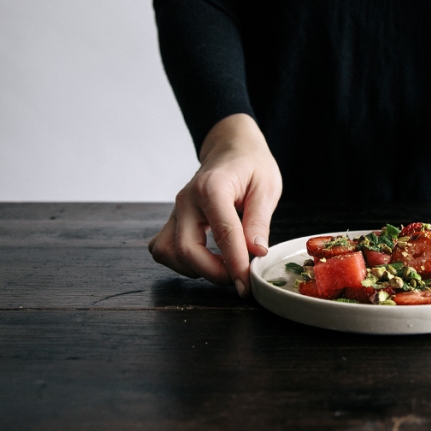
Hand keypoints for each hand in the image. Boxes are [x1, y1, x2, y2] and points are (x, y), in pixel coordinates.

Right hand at [148, 114, 281, 297]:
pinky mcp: (173, 219)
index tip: (247, 283)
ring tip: (224, 267)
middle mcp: (187, 199)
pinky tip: (206, 259)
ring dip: (194, 269)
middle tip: (239, 278)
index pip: (223, 233)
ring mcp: (176, 210)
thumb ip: (259, 220)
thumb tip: (256, 252)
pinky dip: (181, 262)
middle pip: (186, 248)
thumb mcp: (266, 187)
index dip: (235, 263)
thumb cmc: (251, 164)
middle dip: (213, 272)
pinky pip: (164, 248)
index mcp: (212, 187)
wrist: (232, 148)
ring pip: (168, 252)